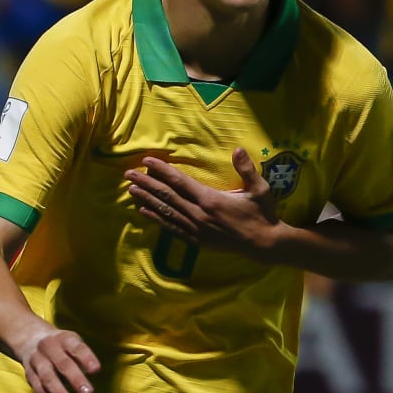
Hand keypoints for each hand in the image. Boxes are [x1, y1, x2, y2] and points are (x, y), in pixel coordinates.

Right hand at [15, 327, 99, 392]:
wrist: (30, 339)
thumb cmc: (61, 346)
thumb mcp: (72, 342)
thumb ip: (82, 356)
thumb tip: (92, 374)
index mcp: (64, 338)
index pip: (76, 347)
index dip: (86, 358)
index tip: (96, 370)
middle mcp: (48, 347)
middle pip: (62, 363)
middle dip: (75, 379)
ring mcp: (37, 360)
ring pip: (47, 378)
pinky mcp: (29, 374)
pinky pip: (38, 388)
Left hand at [125, 148, 280, 255]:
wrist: (263, 244)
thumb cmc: (262, 213)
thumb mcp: (259, 189)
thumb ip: (247, 169)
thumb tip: (237, 148)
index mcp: (210, 200)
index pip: (180, 182)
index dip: (162, 170)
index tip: (147, 162)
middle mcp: (198, 215)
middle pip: (167, 196)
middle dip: (146, 184)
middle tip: (128, 174)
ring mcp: (195, 229)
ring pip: (166, 212)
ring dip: (147, 200)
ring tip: (131, 190)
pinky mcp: (196, 240)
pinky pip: (171, 228)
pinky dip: (156, 219)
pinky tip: (144, 212)